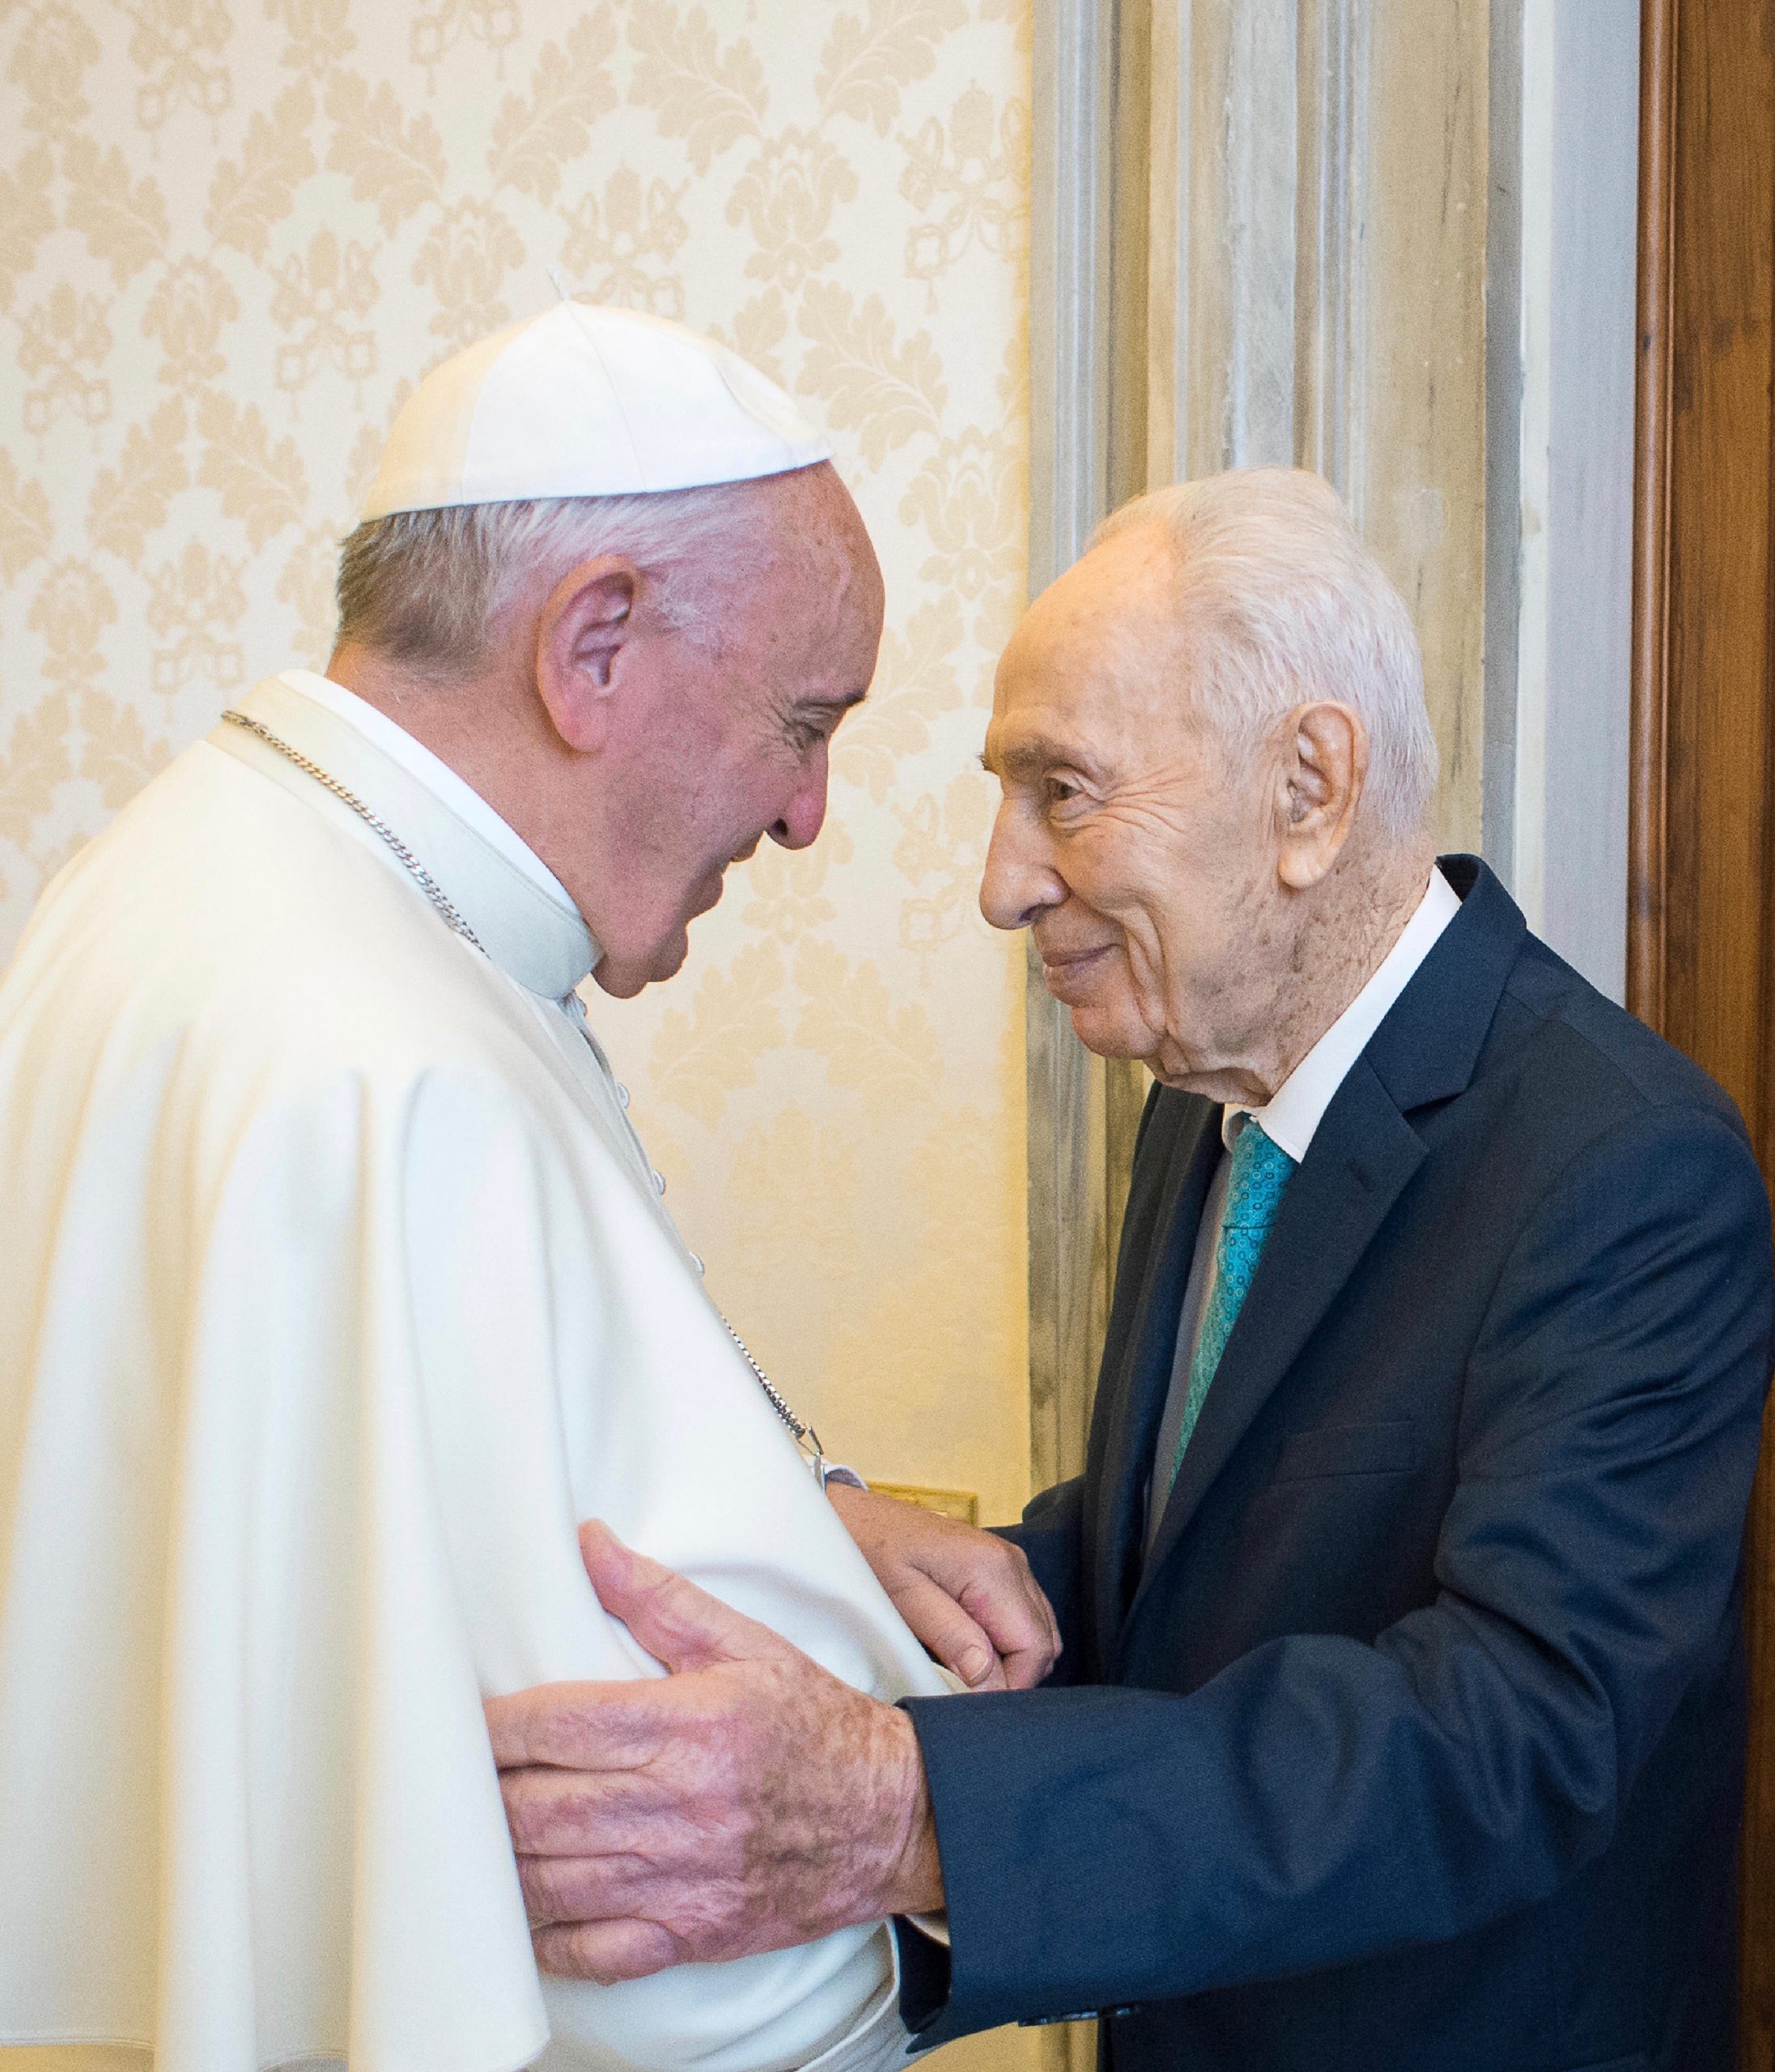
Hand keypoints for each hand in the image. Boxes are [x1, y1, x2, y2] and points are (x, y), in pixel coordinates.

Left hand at [485, 1520, 943, 1982]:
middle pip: (539, 1807)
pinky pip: (594, 1951)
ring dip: (500, 1865)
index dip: (492, 1727)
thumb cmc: (816, 1724)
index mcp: (689, 1722)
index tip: (459, 1724)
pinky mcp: (691, 1932)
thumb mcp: (745, 1642)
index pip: (557, 1724)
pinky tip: (524, 1913)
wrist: (894, 1816)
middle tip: (448, 1786)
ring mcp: (682, 1877)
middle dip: (480, 1798)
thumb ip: (658, 1598)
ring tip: (470, 1843)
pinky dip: (546, 1939)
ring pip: (553, 1881)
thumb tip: (590, 1545)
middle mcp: (679, 1802)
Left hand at [827, 1482, 1060, 1690]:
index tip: (972, 1702)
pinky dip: (1007, 1642)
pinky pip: (1024, 1617)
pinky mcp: (1000, 1568)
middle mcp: (1013, 1563)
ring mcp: (1010, 1563)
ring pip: (1039, 1633)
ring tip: (965, 1672)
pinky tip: (970, 1649)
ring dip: (1010, 1662)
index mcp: (993, 1570)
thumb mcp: (903, 1599)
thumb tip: (991, 1682)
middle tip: (966, 1692)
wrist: (856, 1515)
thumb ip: (951, 1637)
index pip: (1034, 1649)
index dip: (1011, 1687)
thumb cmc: (871, 1552)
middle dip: (1012, 1678)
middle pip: (1044, 1644)